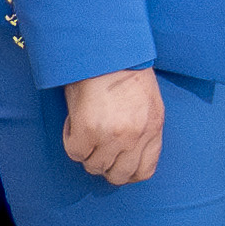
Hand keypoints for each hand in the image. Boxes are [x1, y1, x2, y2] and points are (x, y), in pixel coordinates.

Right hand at [63, 67, 164, 183]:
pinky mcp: (88, 130)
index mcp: (153, 129)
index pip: (144, 172)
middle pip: (117, 176)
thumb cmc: (126, 71)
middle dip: (105, 165)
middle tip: (97, 148)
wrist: (106, 50)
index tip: (117, 164)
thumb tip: (128, 154)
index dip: (127, 172)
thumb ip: (143, 130)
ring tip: (86, 128)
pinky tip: (75, 122)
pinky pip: (75, 153)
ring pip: (94, 166)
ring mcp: (112, 136)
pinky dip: (71, 140)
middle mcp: (135, 137)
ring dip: (87, 152)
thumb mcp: (148, 102)